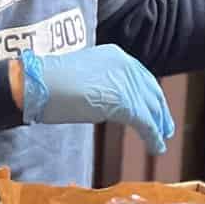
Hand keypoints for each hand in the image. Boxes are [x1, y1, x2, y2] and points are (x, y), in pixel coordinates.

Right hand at [20, 46, 174, 154]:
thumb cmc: (50, 82)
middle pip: (151, 91)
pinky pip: (146, 123)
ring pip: (151, 109)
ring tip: (161, 141)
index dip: (151, 95)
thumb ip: (102, 84)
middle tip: (165, 128)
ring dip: (158, 127)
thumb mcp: (83, 75)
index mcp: (116, 55)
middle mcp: (126, 65)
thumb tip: (110, 101)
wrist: (39, 84)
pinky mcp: (124, 102)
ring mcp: (126, 83)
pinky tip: (156, 148)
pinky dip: (153, 137)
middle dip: (160, 111)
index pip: (141, 77)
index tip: (156, 108)